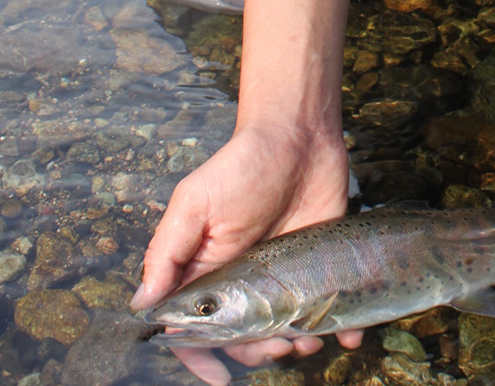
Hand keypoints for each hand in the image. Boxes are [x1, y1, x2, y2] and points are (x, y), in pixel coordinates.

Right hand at [130, 123, 362, 384]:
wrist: (299, 133)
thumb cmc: (240, 165)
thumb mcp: (195, 202)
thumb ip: (168, 252)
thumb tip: (142, 305)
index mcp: (210, 272)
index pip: (198, 330)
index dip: (202, 357)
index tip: (218, 380)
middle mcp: (247, 280)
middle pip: (247, 338)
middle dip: (261, 351)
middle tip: (281, 344)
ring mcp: (287, 274)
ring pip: (290, 329)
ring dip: (300, 344)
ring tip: (314, 337)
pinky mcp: (323, 262)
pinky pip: (333, 304)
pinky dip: (345, 328)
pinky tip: (352, 335)